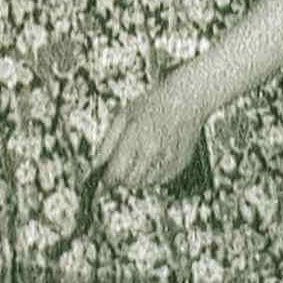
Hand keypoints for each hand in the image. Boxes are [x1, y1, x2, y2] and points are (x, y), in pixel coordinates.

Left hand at [91, 77, 215, 188]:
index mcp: (135, 139)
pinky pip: (161, 180)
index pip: (115, 174)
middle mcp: (152, 152)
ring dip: (137, 178)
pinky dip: (154, 175)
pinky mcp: (180, 163)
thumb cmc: (154, 103)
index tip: (104, 178)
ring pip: (145, 183)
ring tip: (138, 160)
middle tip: (120, 168)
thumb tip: (96, 164)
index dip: (107, 180)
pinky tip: (153, 160)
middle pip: (129, 182)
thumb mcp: (123, 116)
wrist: (186, 99)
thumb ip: (107, 142)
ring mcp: (168, 160)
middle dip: (121, 179)